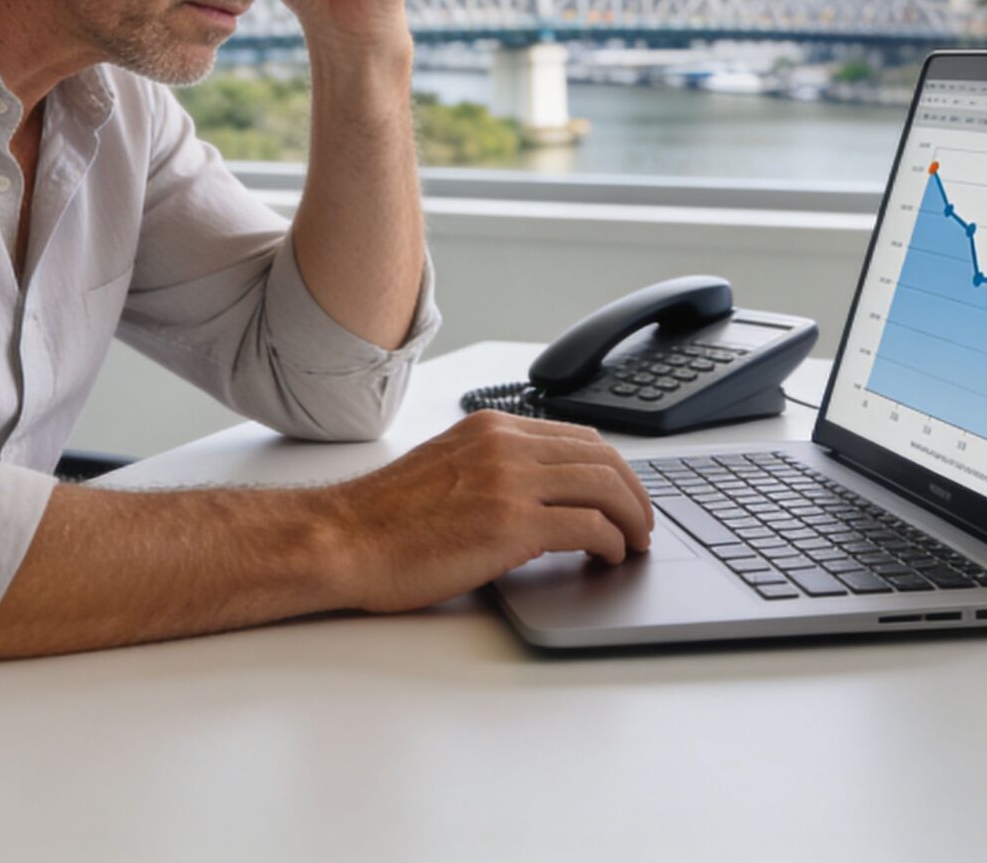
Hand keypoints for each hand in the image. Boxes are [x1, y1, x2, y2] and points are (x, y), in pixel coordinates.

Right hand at [321, 410, 654, 613]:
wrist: (344, 540)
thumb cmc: (384, 519)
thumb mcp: (446, 469)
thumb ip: (492, 469)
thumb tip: (538, 496)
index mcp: (490, 429)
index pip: (577, 437)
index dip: (612, 468)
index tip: (622, 495)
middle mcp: (505, 446)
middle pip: (602, 457)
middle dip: (634, 493)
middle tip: (642, 523)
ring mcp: (510, 482)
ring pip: (605, 487)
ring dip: (632, 519)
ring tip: (635, 543)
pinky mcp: (511, 525)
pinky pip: (589, 527)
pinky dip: (612, 542)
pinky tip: (609, 558)